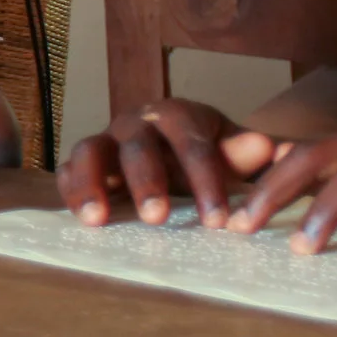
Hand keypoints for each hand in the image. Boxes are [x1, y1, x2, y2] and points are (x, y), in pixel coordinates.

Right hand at [58, 99, 278, 228]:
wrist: (176, 141)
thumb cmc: (209, 150)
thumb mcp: (232, 148)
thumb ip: (248, 151)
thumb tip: (267, 147)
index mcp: (177, 115)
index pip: (191, 145)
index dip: (204, 181)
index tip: (218, 220)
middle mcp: (136, 122)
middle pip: (136, 145)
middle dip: (146, 181)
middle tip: (157, 218)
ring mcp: (106, 139)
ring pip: (90, 150)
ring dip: (92, 183)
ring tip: (99, 219)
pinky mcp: (85, 160)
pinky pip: (68, 169)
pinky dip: (71, 190)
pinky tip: (81, 216)